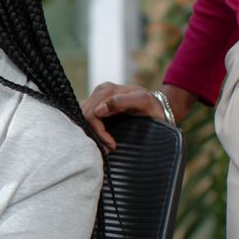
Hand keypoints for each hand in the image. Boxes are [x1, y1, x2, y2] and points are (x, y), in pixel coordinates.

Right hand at [81, 82, 195, 149]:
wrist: (156, 106)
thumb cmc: (152, 107)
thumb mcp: (143, 102)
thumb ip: (122, 102)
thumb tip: (98, 110)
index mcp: (107, 90)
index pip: (92, 115)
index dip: (100, 132)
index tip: (113, 145)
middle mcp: (98, 92)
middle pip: (85, 117)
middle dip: (95, 135)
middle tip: (109, 148)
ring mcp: (95, 99)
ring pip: (82, 118)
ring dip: (92, 133)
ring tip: (106, 144)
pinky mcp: (94, 106)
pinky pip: (84, 119)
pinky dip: (90, 130)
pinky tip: (101, 137)